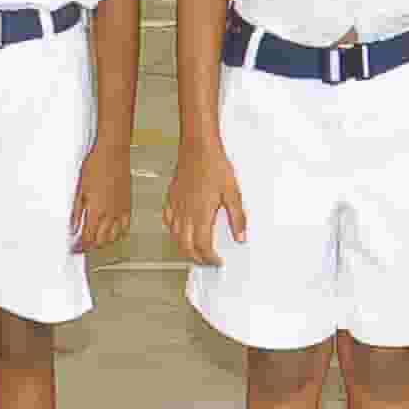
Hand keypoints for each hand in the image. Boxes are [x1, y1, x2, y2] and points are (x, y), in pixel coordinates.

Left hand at [70, 138, 128, 255]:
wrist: (113, 153)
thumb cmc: (96, 166)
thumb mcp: (80, 189)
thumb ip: (76, 212)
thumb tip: (73, 227)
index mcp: (96, 211)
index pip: (88, 237)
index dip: (81, 246)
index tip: (76, 248)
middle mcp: (110, 214)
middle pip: (101, 240)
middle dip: (91, 246)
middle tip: (83, 245)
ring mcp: (121, 210)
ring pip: (114, 237)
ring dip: (104, 242)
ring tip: (96, 241)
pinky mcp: (128, 205)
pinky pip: (126, 226)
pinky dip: (119, 234)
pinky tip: (114, 233)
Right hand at [164, 140, 239, 267]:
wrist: (198, 146)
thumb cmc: (214, 165)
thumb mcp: (233, 192)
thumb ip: (237, 217)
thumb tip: (241, 236)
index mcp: (201, 214)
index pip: (202, 246)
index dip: (209, 258)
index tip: (217, 262)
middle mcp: (185, 212)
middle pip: (185, 246)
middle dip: (196, 258)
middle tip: (206, 261)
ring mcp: (176, 205)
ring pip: (175, 235)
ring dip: (184, 247)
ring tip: (194, 250)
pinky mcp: (171, 197)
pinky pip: (167, 220)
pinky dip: (173, 230)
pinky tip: (179, 229)